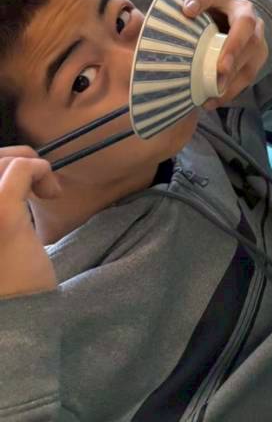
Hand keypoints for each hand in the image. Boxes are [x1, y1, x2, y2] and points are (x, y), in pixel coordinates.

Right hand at [0, 150, 59, 297]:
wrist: (11, 325)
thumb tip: (4, 165)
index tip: (12, 184)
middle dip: (6, 159)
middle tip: (31, 180)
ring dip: (23, 165)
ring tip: (41, 191)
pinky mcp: (0, 215)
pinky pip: (20, 169)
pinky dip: (40, 170)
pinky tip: (52, 193)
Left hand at [183, 0, 266, 105]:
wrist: (232, 22)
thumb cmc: (211, 15)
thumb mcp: (201, 5)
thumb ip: (194, 3)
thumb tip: (187, 10)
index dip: (202, 0)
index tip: (188, 11)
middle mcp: (249, 16)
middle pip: (247, 31)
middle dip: (234, 50)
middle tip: (220, 69)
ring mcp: (257, 38)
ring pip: (252, 56)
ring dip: (234, 76)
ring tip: (214, 91)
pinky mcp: (257, 58)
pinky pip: (249, 75)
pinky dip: (232, 90)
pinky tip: (213, 100)